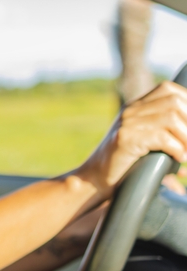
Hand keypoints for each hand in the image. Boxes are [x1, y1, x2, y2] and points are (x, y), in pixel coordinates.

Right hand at [75, 81, 186, 196]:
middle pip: (175, 101)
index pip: (169, 90)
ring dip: (186, 138)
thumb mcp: (146, 145)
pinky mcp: (125, 138)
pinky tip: (177, 159)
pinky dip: (176, 149)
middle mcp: (130, 111)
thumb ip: (167, 137)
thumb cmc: (123, 167)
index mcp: (136, 107)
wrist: (93, 180)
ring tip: (186, 155)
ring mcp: (126, 123)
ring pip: (172, 117)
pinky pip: (161, 137)